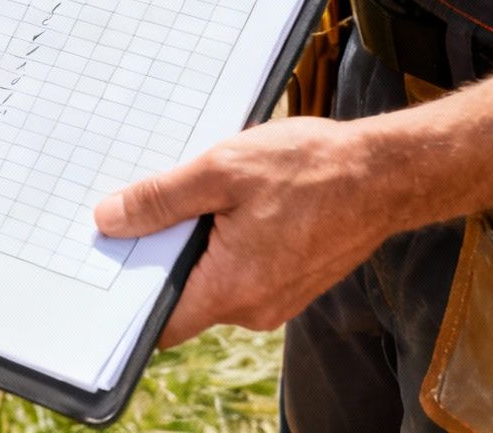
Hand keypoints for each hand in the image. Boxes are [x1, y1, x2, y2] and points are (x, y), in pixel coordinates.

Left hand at [93, 117, 392, 345]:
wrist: (385, 174)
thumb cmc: (311, 169)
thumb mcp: (221, 170)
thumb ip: (161, 200)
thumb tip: (110, 219)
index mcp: (232, 289)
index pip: (162, 323)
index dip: (129, 298)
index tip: (107, 262)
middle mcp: (254, 309)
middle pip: (183, 297)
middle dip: (159, 257)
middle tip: (141, 210)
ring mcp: (276, 299)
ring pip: (212, 281)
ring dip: (194, 245)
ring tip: (193, 198)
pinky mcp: (291, 282)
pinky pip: (240, 272)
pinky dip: (224, 244)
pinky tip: (227, 206)